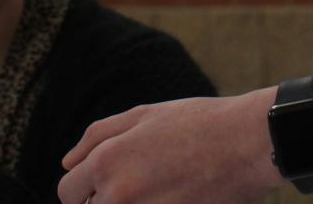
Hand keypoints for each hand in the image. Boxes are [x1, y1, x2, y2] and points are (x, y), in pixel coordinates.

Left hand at [57, 90, 280, 203]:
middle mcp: (118, 195)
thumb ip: (96, 138)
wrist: (246, 143)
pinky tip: (169, 194)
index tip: (100, 184)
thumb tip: (66, 163)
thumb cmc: (194, 124)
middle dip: (102, 201)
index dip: (81, 188)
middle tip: (136, 183)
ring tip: (154, 187)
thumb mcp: (141, 115)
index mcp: (105, 163)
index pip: (68, 193)